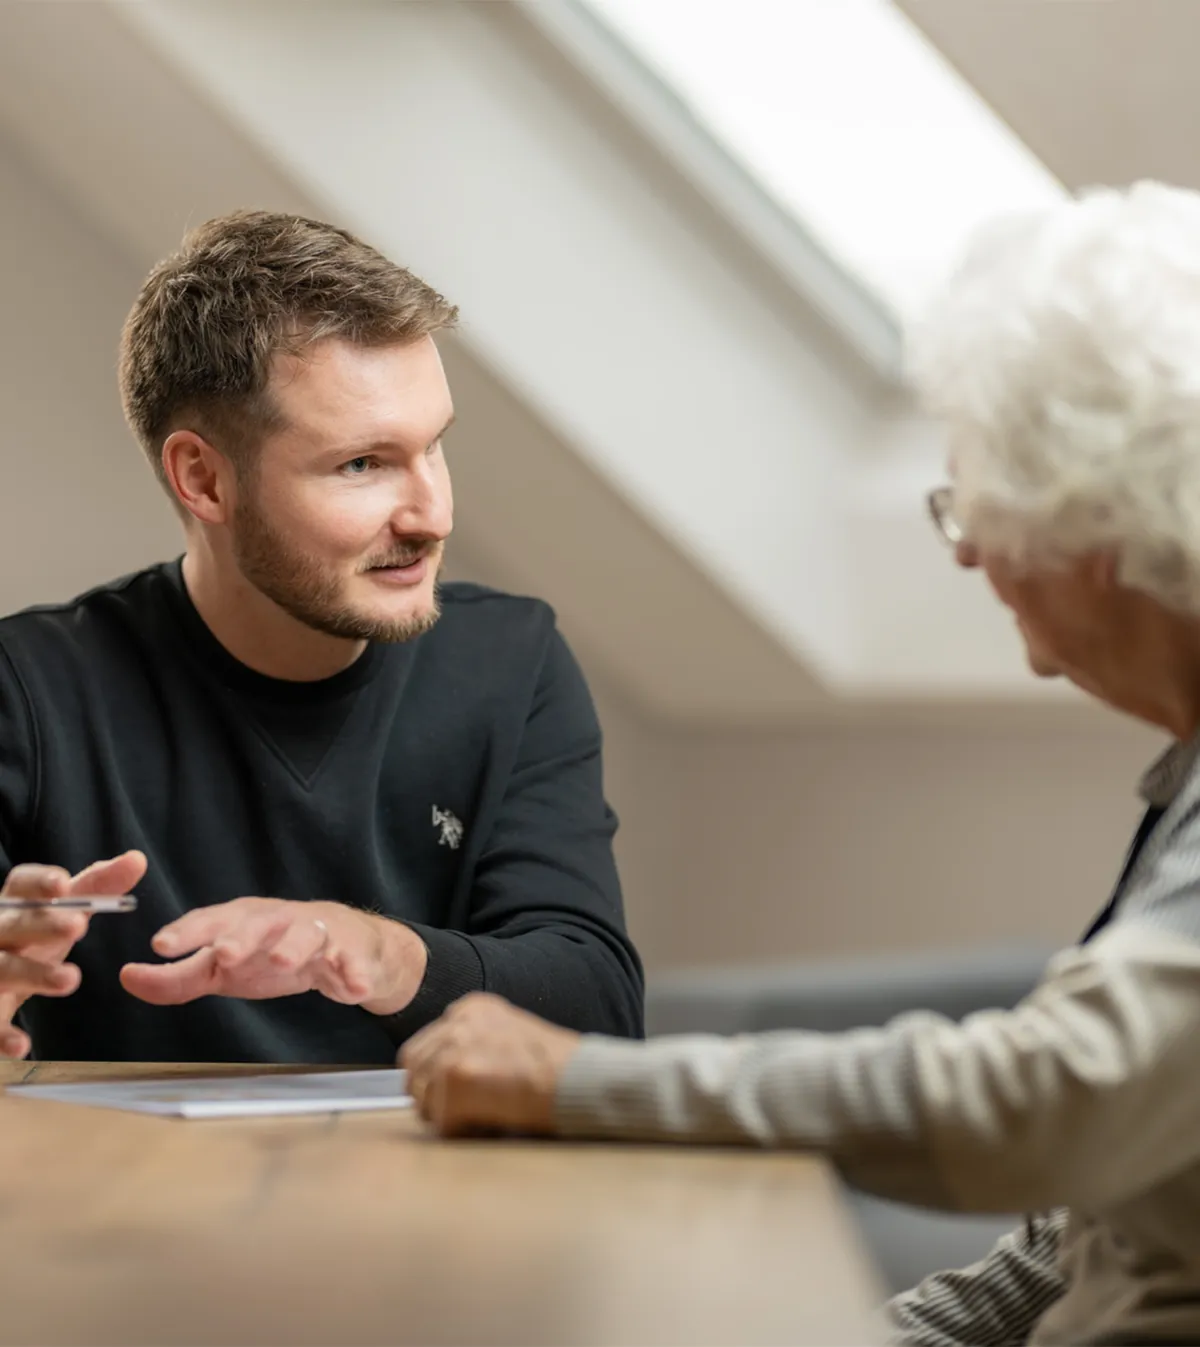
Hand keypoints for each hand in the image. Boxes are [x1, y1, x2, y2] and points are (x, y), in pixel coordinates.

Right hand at [0, 851, 146, 1057]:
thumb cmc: (33, 937)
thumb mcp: (65, 911)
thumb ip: (99, 886)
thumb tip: (137, 859)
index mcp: (15, 905)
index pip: (20, 884)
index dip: (39, 882)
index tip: (64, 882)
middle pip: (13, 924)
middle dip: (42, 924)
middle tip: (78, 926)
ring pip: (2, 970)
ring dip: (32, 974)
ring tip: (70, 979)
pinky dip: (1, 1035)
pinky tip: (23, 1045)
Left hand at [120, 898, 428, 1012]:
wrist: (347, 950)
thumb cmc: (274, 954)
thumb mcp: (224, 969)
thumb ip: (178, 976)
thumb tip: (127, 976)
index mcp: (242, 920)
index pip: (210, 921)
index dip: (187, 932)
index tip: (160, 946)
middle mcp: (277, 920)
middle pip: (257, 923)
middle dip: (239, 937)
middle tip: (221, 955)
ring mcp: (316, 932)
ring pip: (306, 934)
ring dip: (294, 947)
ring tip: (283, 963)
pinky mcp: (350, 950)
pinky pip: (352, 960)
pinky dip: (354, 971)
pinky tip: (353, 987)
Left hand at [402, 993, 579, 1136]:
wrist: (577, 1078)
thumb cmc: (554, 1067)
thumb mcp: (507, 1036)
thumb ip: (472, 1045)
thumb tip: (440, 1079)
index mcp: (469, 1008)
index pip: (422, 1048)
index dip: (434, 1077)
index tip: (456, 1091)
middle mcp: (456, 1021)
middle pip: (414, 1071)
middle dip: (432, 1097)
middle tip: (463, 1112)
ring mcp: (454, 1048)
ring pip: (422, 1098)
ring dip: (447, 1116)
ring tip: (484, 1114)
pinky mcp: (456, 1078)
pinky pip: (441, 1122)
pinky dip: (462, 1131)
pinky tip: (492, 1121)